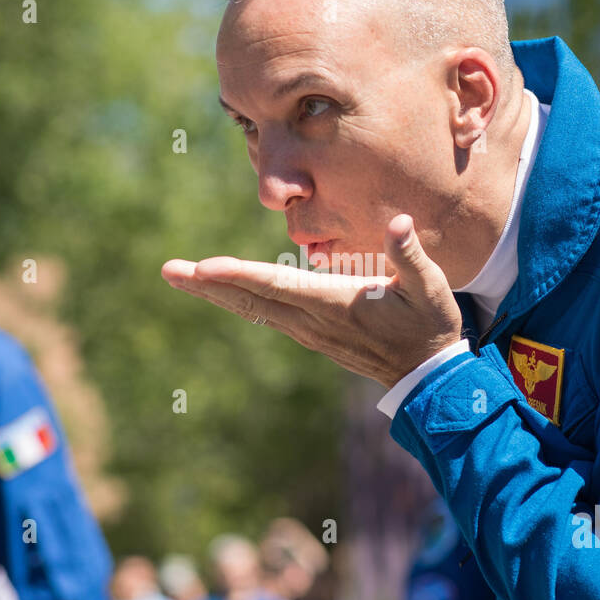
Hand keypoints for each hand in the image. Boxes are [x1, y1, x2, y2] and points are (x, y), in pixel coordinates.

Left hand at [161, 214, 463, 388]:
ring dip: (215, 293)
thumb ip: (409, 256)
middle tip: (168, 270)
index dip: (239, 275)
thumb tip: (400, 222)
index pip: (276, 286)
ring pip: (253, 309)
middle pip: (250, 300)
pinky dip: (238, 300)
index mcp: (334, 304)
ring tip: (181, 276)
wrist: (429, 377)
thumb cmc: (431, 326)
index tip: (203, 268)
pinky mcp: (312, 335)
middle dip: (207, 284)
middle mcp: (312, 321)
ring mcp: (309, 332)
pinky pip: (265, 315)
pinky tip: (221, 292)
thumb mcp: (430, 288)